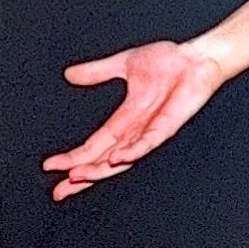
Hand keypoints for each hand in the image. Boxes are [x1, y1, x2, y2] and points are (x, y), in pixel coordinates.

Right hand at [42, 39, 226, 200]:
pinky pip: (148, 143)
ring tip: (78, 176)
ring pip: (122, 159)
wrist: (197, 58)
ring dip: (100, 169)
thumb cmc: (169, 62)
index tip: (51, 166)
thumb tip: (70, 74)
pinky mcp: (167, 126)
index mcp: (124, 119)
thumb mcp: (125, 64)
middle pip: (103, 160)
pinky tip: (116, 158)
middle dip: (81, 174)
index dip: (73, 157)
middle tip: (59, 189)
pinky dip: (132, 152)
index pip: (94, 144)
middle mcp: (136, 130)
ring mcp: (151, 131)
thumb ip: (97, 71)